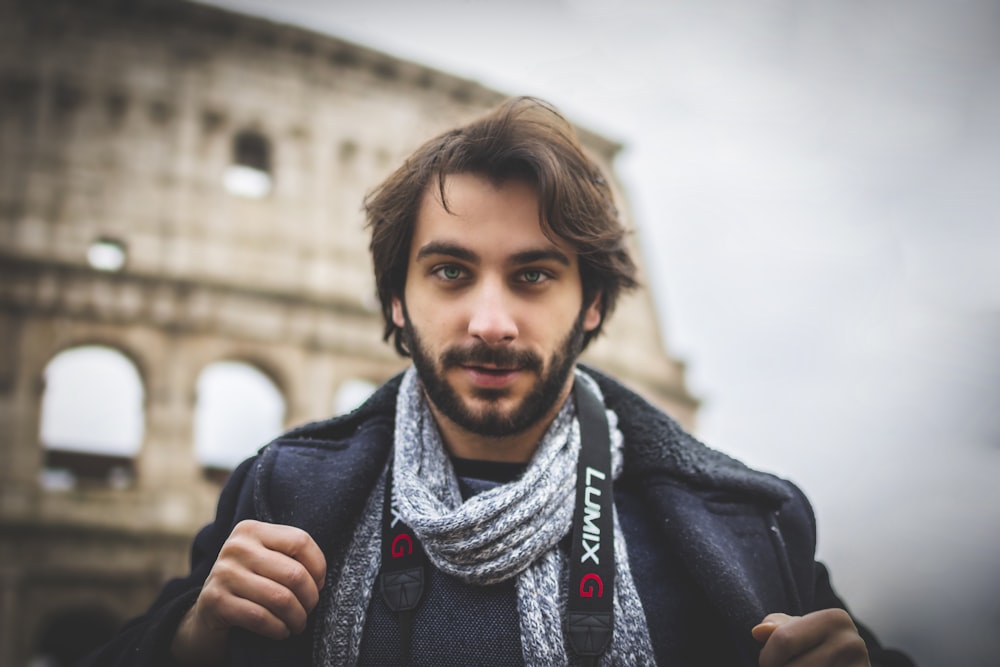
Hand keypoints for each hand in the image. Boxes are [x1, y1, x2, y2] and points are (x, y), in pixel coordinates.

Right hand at [171, 520, 326, 664]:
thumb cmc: (251, 582)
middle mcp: (236, 546)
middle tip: (310, 609)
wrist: (209, 609)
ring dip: (297, 617)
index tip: (319, 583)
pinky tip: (282, 631)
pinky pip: (260, 617)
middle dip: (310, 597)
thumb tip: (320, 578)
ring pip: (280, 598)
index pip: (300, 541)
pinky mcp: (215, 600)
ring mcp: (223, 572)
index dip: (318, 566)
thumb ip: (290, 556)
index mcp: (251, 529)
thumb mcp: (267, 559)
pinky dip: (278, 628)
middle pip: (294, 573)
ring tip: (299, 624)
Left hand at [752, 609, 869, 666]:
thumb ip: (777, 628)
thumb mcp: (798, 631)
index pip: (784, 641)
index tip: (768, 663)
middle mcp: (852, 642)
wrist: (848, 666)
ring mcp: (860, 666)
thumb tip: (758, 631)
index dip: (768, 657)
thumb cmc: (815, 648)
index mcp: (835, 619)